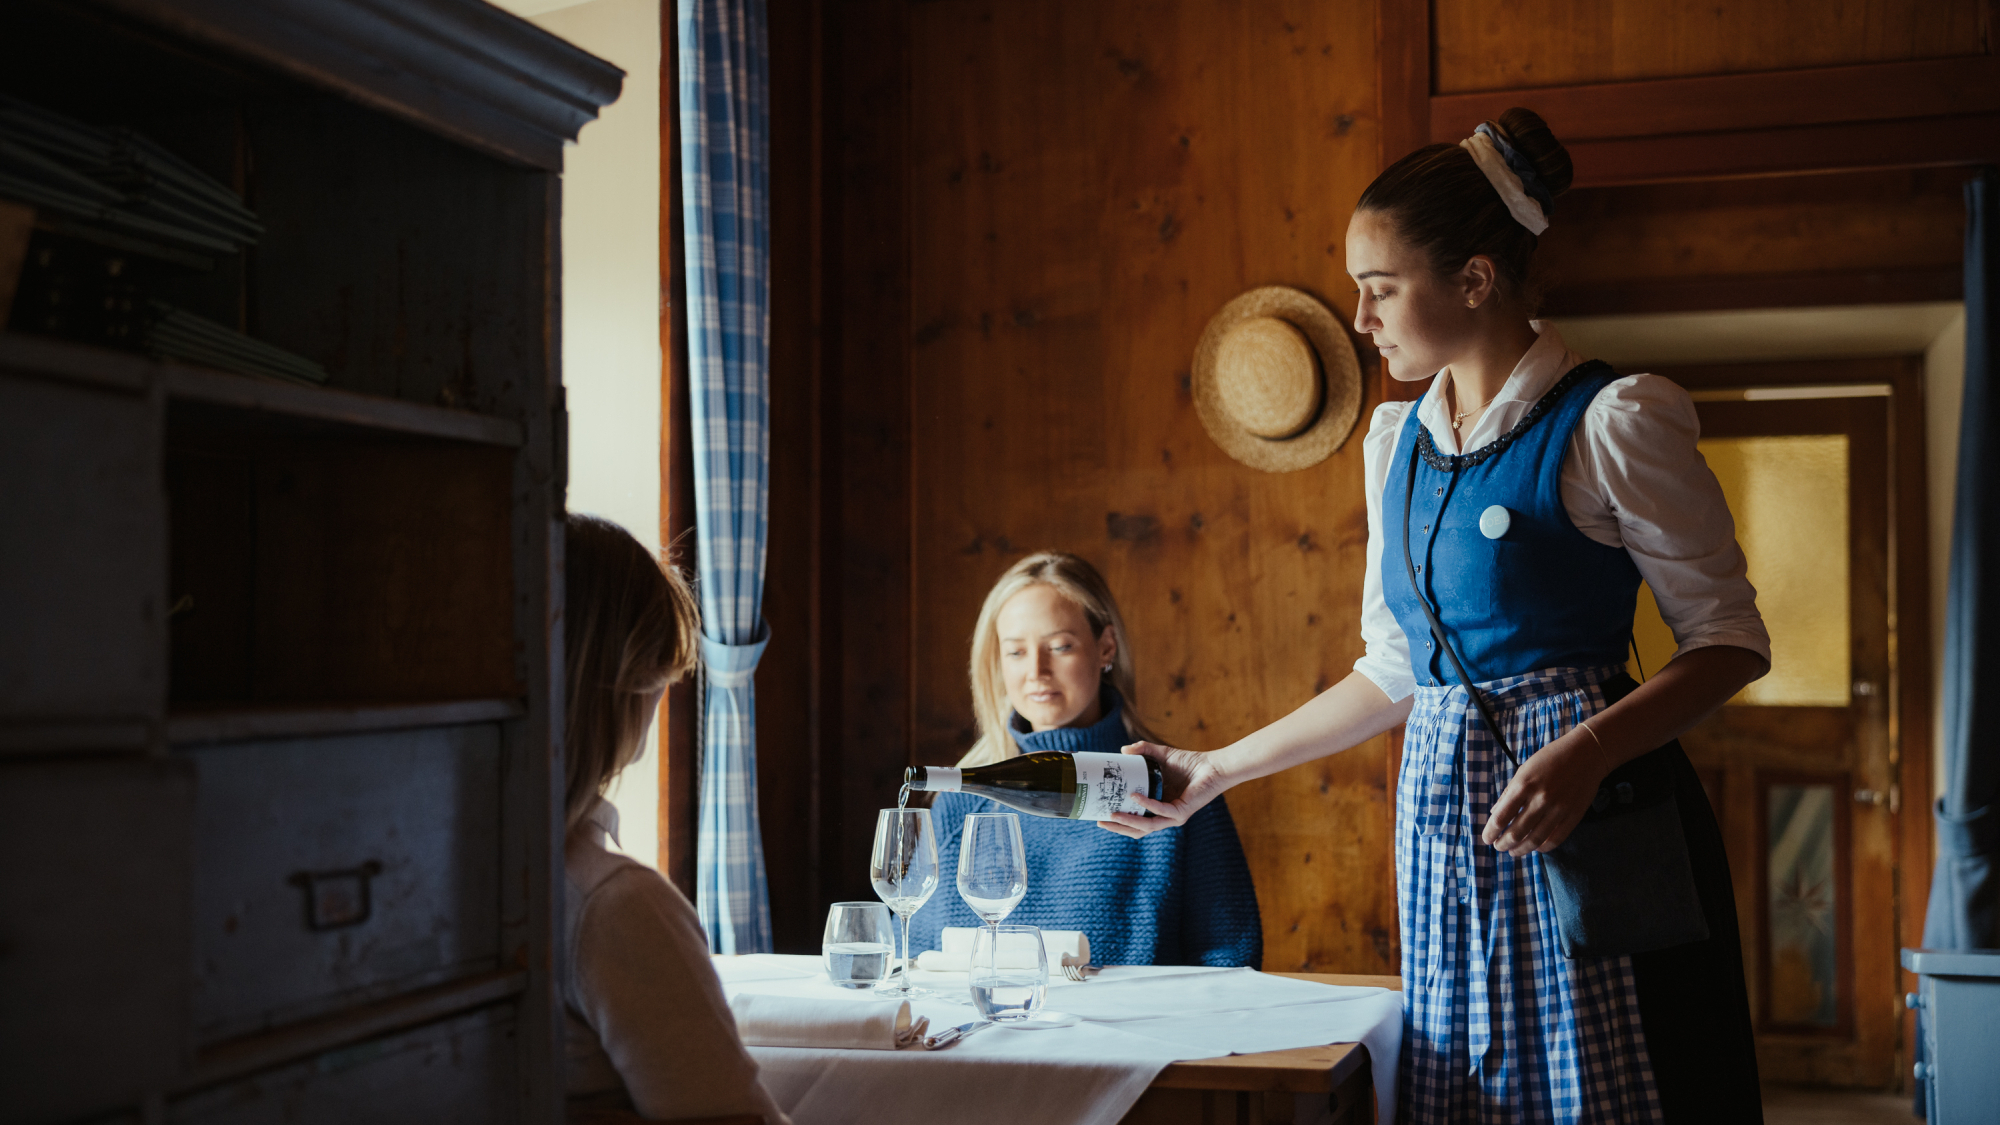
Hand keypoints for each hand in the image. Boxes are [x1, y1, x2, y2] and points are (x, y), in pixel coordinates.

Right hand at [1098, 741, 1231, 837]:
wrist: (1213, 765)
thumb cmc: (1189, 763)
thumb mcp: (1160, 755)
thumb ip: (1142, 751)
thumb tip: (1123, 750)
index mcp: (1157, 807)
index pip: (1135, 821)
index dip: (1117, 821)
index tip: (1099, 813)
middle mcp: (1164, 816)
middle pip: (1137, 830)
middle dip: (1118, 828)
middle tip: (1100, 821)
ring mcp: (1173, 816)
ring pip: (1146, 827)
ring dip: (1128, 822)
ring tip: (1112, 815)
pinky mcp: (1182, 812)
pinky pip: (1161, 811)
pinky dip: (1146, 805)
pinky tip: (1134, 797)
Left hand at [1481, 730, 1609, 856]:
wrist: (1586, 754)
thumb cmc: (1550, 758)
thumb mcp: (1524, 770)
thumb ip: (1509, 792)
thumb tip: (1494, 813)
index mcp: (1524, 785)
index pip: (1502, 816)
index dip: (1491, 832)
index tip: (1486, 838)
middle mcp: (1540, 799)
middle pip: (1517, 832)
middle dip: (1504, 844)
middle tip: (1498, 847)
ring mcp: (1559, 809)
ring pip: (1536, 839)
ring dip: (1521, 849)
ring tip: (1514, 851)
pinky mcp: (1574, 816)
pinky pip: (1556, 839)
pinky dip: (1544, 847)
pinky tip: (1536, 847)